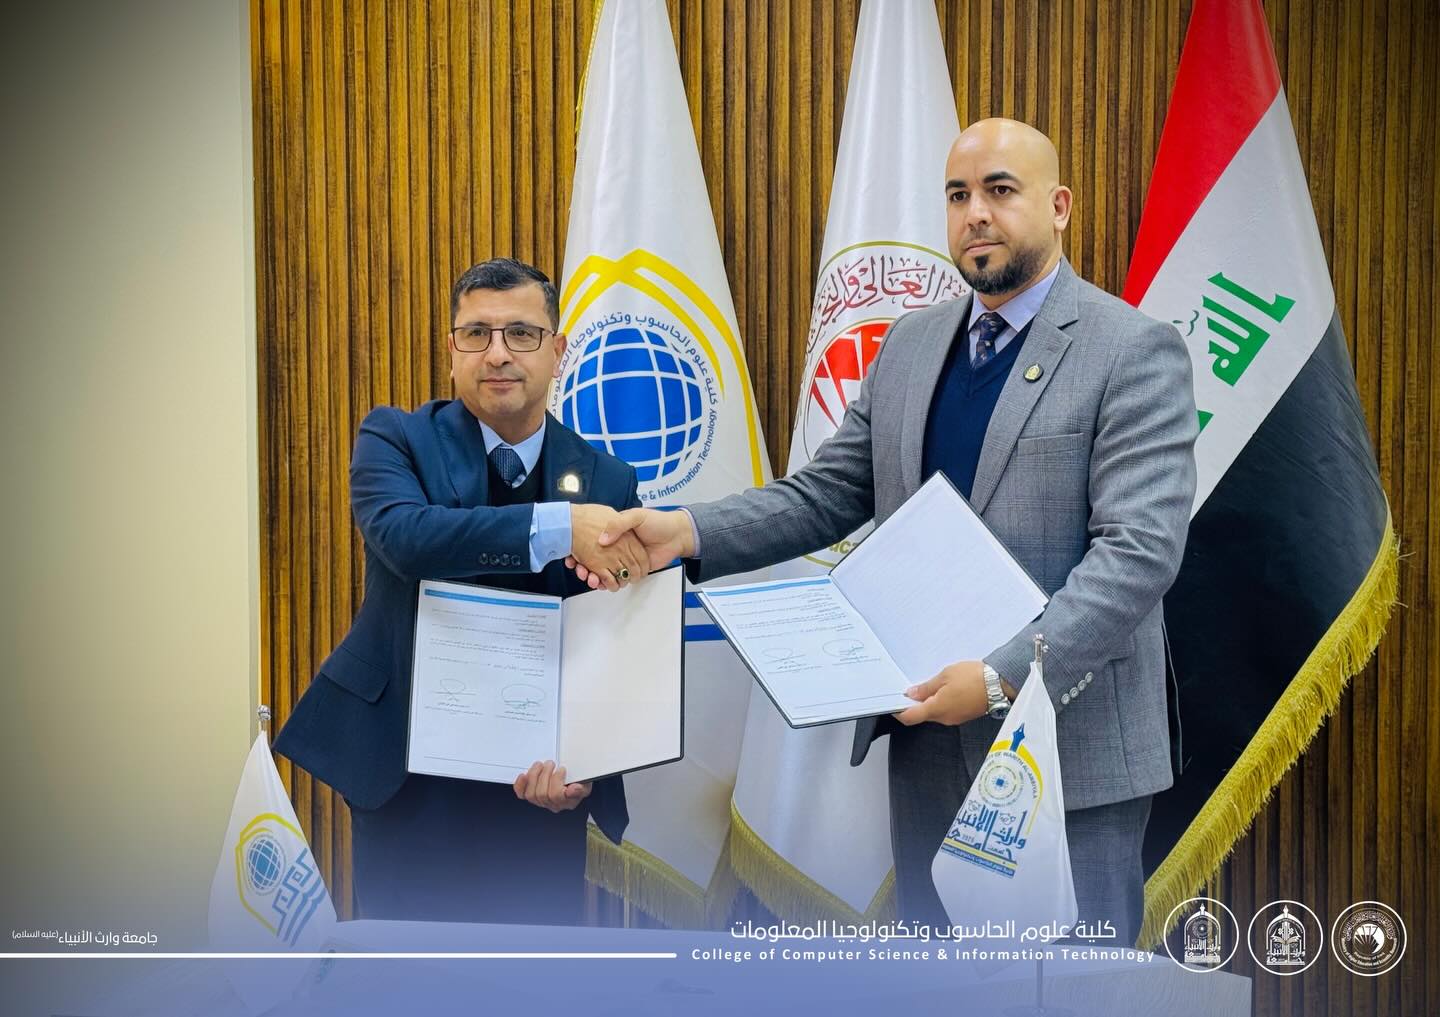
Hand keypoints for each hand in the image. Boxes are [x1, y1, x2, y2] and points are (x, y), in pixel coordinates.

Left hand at [513, 760, 591, 812]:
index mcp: (567, 802)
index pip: (556, 796)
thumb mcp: (585, 783)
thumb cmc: (577, 782)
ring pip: (531, 794)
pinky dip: (520, 785)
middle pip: (542, 794)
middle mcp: (553, 805)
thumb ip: (581, 788)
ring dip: (534, 776)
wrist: (572, 782)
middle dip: (545, 775)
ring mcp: (541, 801)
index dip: (556, 780)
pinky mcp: (531, 796)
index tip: (561, 769)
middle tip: (551, 763)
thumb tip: (574, 789)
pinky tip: (524, 775)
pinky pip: (521, 794)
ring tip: (540, 765)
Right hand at [569, 508, 695, 588]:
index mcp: (617, 533)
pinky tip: (599, 583)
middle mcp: (619, 547)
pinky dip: (606, 582)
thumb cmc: (658, 522)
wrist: (678, 535)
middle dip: (585, 566)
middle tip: (579, 570)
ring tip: (588, 578)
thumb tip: (603, 539)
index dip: (584, 550)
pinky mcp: (633, 570)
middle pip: (595, 559)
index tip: (575, 556)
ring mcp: (625, 559)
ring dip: (593, 576)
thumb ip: (619, 524)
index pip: (595, 543)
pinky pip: (617, 578)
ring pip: (604, 570)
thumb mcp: (637, 516)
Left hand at [894, 660, 988, 725]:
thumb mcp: (945, 676)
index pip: (910, 717)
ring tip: (929, 686)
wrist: (1000, 684)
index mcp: (937, 709)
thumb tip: (912, 694)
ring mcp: (955, 718)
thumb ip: (926, 687)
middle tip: (910, 689)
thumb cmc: (973, 677)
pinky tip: (943, 690)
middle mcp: (945, 718)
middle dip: (914, 705)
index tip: (893, 704)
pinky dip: (940, 703)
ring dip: (928, 703)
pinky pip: (946, 711)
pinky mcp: (964, 715)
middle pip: (922, 715)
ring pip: (935, 713)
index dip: (898, 712)